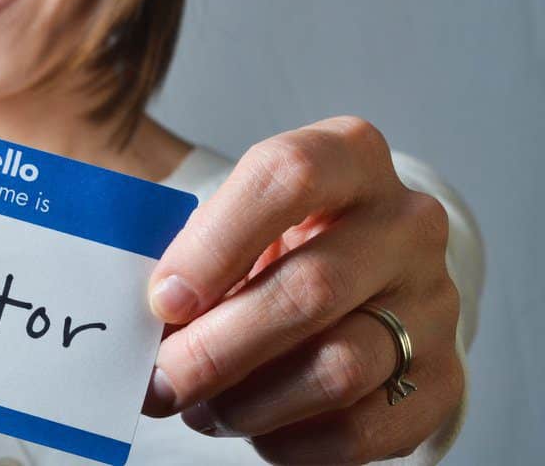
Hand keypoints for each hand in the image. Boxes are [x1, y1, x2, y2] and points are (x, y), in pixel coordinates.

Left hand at [141, 116, 463, 463]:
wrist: (363, 274)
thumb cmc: (277, 237)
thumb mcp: (238, 216)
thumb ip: (194, 251)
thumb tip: (152, 322)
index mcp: (348, 156)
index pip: (286, 176)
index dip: (215, 244)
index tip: (162, 300)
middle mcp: (405, 222)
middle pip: (311, 288)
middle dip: (217, 347)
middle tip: (161, 381)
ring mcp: (434, 301)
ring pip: (338, 367)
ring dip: (249, 401)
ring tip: (201, 406)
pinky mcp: (441, 376)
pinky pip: (362, 428)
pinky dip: (292, 441)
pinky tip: (253, 428)